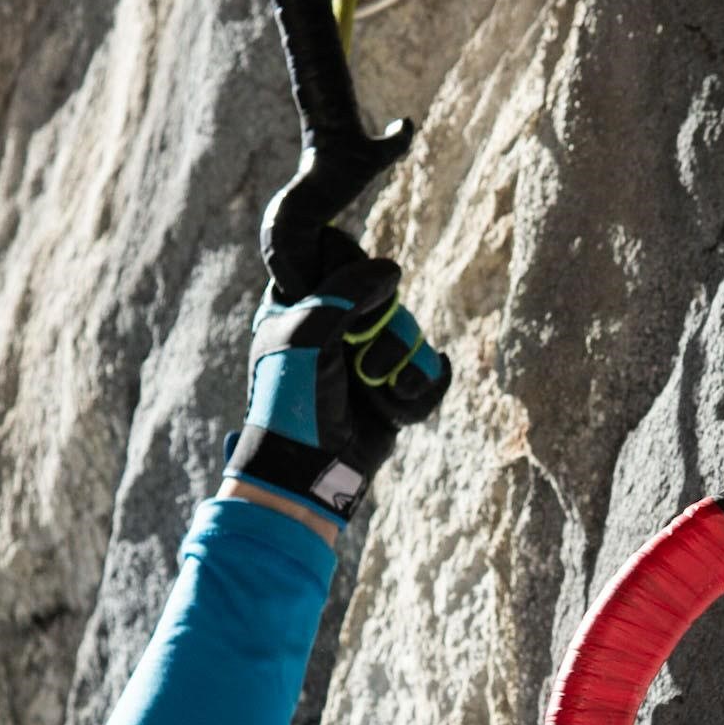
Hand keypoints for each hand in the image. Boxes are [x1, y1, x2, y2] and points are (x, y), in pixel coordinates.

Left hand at [223, 229, 450, 526]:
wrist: (308, 469)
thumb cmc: (294, 401)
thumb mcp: (309, 333)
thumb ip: (346, 290)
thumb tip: (391, 269)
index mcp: (301, 301)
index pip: (339, 255)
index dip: (354, 273)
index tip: (350, 301)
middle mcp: (337, 324)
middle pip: (389, 299)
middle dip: (384, 334)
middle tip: (358, 359)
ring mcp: (366, 357)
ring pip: (412, 338)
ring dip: (398, 369)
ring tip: (374, 392)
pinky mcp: (393, 389)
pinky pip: (429, 375)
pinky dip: (416, 396)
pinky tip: (397, 406)